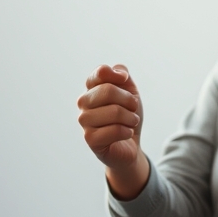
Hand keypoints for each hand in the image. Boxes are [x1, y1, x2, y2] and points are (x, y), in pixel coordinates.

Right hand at [77, 64, 148, 198]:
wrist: (130, 144)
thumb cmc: (127, 115)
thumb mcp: (130, 91)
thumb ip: (123, 75)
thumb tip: (119, 73)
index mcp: (92, 88)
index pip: (100, 72)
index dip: (116, 75)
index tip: (125, 80)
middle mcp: (84, 103)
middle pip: (108, 91)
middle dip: (129, 100)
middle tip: (133, 108)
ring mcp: (84, 121)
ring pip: (113, 112)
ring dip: (130, 118)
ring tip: (131, 122)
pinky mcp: (90, 139)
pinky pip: (114, 130)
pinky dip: (126, 131)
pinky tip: (126, 133)